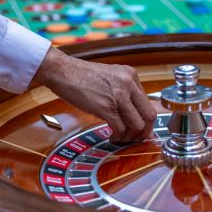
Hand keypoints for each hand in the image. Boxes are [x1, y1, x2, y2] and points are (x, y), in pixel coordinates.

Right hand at [33, 46, 156, 143]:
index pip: (148, 103)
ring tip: (121, 139)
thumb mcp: (111, 78)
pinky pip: (120, 128)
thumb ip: (124, 92)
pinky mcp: (106, 107)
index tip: (142, 130)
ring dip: (130, 137)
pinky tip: (113, 138)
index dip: (147, 121)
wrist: (63, 71)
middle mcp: (128, 84)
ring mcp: (118, 95)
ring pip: (136, 125)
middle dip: (144, 132)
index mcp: (131, 76)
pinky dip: (118, 137)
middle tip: (137, 139)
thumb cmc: (82, 76)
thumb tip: (133, 115)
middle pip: (149, 115)